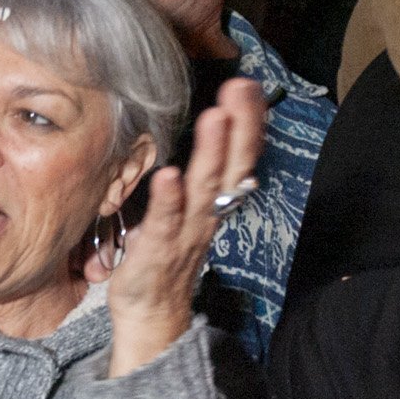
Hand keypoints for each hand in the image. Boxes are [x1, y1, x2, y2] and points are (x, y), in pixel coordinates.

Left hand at [105, 76, 266, 376]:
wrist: (152, 313)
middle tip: (242, 88)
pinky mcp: (157, 253)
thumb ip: (194, 176)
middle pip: (232, 167)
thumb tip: (198, 135)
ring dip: (212, 154)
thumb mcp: (182, 208)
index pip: (238, 157)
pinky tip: (169, 176)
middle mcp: (206, 214)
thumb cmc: (163, 252)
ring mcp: (185, 234)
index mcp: (213, 202)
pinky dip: (169, 201)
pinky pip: (166, 225)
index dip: (247, 122)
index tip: (247, 85)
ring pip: (206, 191)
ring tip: (215, 118)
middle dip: (240, 126)